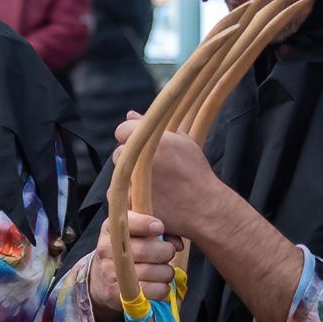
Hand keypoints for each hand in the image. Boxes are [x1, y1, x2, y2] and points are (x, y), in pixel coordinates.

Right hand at [89, 210, 178, 314]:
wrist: (103, 279)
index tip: (159, 228)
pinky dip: (161, 288)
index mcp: (111, 229)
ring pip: (151, 272)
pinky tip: (158, 284)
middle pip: (144, 250)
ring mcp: (109, 271)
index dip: (146, 224)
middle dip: (165, 252)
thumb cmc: (126, 253)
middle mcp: (107, 249)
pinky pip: (150, 290)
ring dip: (165, 272)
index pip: (128, 223)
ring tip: (163, 271)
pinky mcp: (116, 292)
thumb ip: (156, 231)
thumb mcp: (134, 234)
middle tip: (168, 254)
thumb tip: (177, 244)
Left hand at [110, 112, 224, 242]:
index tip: (139, 144)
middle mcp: (141, 159)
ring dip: (129, 176)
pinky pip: (117, 194)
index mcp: (153, 140)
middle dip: (130, 158)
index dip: (129, 136)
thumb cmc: (196, 172)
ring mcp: (134, 182)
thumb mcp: (182, 143)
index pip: (122, 130)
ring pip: (118, 174)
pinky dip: (128, 195)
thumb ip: (154, 126)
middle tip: (149, 167)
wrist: (205, 207)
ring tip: (151, 183)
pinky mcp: (131, 202)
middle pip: (119, 152)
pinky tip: (146, 195)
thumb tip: (129, 114)